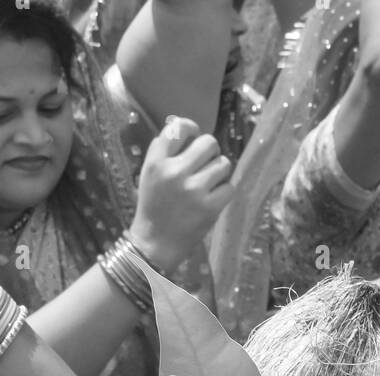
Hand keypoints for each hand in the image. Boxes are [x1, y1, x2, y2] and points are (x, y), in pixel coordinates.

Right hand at [129, 118, 233, 271]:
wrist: (155, 243)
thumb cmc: (154, 206)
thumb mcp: (150, 174)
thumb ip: (165, 151)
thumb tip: (188, 129)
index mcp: (156, 161)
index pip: (179, 127)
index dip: (192, 128)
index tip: (194, 137)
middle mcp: (175, 172)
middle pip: (208, 142)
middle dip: (211, 151)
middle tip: (206, 163)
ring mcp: (194, 190)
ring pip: (223, 164)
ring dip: (219, 172)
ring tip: (210, 182)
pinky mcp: (209, 208)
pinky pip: (229, 187)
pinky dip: (224, 192)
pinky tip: (214, 198)